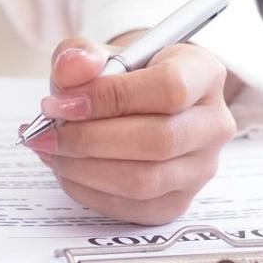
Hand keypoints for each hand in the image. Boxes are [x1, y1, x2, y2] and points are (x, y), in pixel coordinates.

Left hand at [24, 36, 236, 224]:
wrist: (138, 105)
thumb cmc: (122, 78)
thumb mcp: (100, 54)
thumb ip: (81, 55)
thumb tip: (72, 68)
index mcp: (204, 74)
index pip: (169, 88)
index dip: (111, 97)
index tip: (65, 101)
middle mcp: (213, 124)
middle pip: (159, 140)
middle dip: (91, 138)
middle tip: (49, 130)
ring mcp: (199, 169)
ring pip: (144, 181)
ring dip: (84, 168)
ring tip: (51, 149)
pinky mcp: (177, 202)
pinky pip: (131, 207)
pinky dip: (87, 191)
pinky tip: (66, 168)